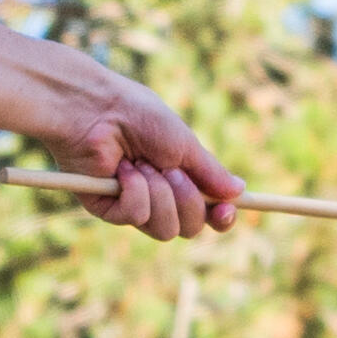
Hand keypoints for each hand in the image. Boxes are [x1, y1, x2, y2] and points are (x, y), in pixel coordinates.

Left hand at [24, 59, 239, 244]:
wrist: (97, 108)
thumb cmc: (139, 115)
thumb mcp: (184, 143)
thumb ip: (210, 171)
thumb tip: (239, 191)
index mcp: (180, 179)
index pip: (207, 214)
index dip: (220, 218)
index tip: (226, 210)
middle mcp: (159, 196)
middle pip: (190, 227)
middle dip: (187, 200)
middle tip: (171, 170)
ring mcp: (133, 205)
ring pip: (164, 229)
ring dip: (160, 194)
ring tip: (141, 164)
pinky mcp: (107, 209)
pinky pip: (135, 217)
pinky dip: (135, 191)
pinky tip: (122, 170)